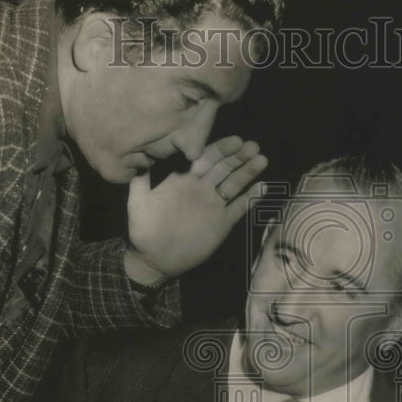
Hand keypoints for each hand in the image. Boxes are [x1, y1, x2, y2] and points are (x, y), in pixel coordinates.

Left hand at [125, 135, 266, 282]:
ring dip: (248, 171)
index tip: (235, 141)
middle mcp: (202, 188)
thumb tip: (142, 157)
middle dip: (239, 156)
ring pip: (234, 184)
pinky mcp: (223, 223)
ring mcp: (214, 205)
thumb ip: (140, 180)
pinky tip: (263, 187)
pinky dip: (252, 198)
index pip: (204, 157)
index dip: (220, 148)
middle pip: (223, 167)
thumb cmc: (143, 231)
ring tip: (262, 160)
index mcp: (184, 179)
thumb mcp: (138, 203)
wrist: (154, 260)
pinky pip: (240, 208)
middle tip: (253, 146)